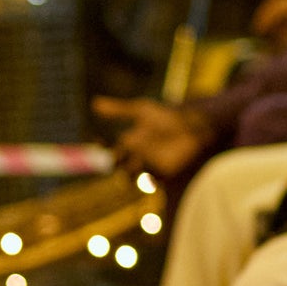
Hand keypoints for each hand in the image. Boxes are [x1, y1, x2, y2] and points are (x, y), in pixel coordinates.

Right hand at [92, 98, 208, 179]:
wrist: (191, 125)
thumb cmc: (167, 115)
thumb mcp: (141, 110)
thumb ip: (118, 109)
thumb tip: (94, 102)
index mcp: (131, 141)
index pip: (110, 149)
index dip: (102, 147)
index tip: (99, 139)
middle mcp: (137, 155)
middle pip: (117, 165)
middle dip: (113, 161)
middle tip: (113, 155)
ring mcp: (149, 165)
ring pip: (130, 176)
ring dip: (127, 171)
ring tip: (131, 161)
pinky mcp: (163, 174)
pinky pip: (149, 183)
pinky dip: (144, 181)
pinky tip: (144, 173)